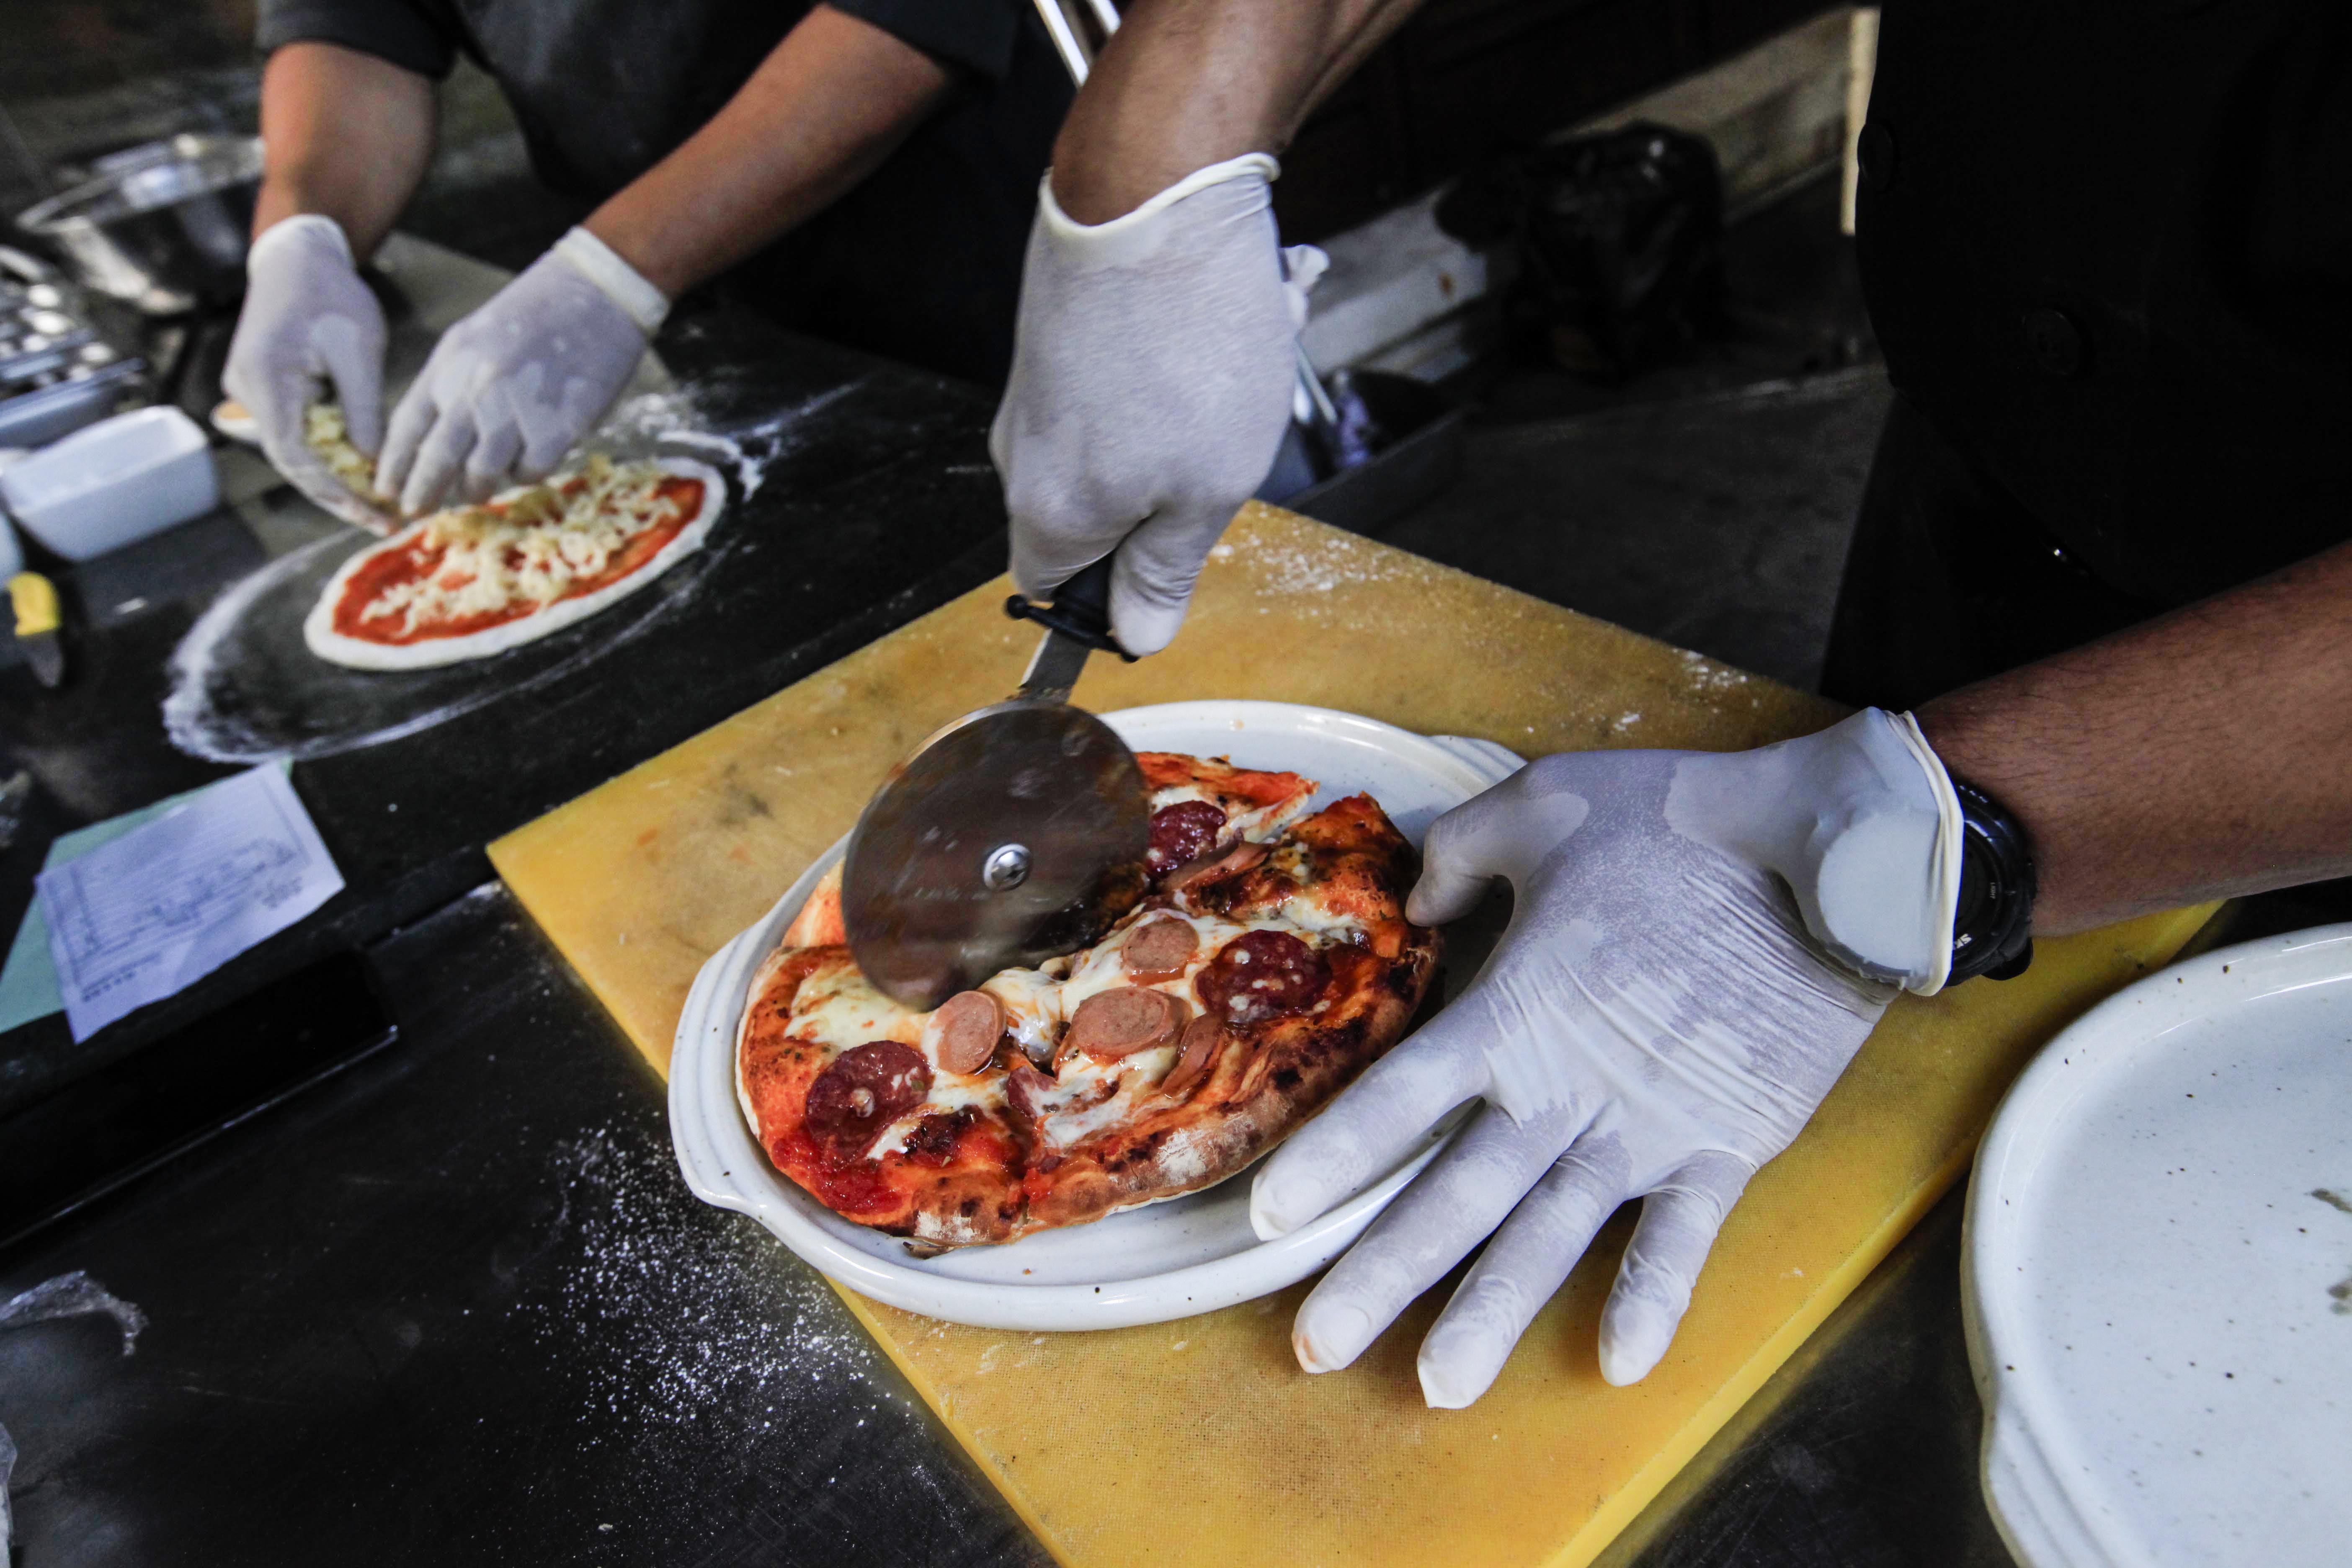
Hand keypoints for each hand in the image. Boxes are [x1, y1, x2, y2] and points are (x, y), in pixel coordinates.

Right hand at [221, 215, 388, 526]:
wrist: (299, 258)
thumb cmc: (331, 295)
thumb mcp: (358, 348)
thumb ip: (363, 408)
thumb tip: (372, 464)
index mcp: (267, 379)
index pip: (295, 456)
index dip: (335, 492)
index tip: (373, 514)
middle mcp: (247, 391)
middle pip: (293, 463)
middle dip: (339, 496)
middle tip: (385, 522)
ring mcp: (250, 393)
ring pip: (294, 453)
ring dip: (335, 480)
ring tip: (381, 506)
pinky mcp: (263, 391)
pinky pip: (295, 434)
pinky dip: (328, 456)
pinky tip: (363, 474)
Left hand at [376, 227, 661, 514]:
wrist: (595, 291)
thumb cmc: (535, 314)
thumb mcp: (473, 338)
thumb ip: (451, 383)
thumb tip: (434, 438)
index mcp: (449, 363)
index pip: (407, 426)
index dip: (394, 465)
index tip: (387, 490)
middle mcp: (476, 388)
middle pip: (437, 458)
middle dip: (422, 492)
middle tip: (416, 511)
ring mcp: (516, 408)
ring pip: (482, 474)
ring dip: (476, 489)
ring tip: (477, 491)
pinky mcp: (557, 426)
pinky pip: (529, 471)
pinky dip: (525, 474)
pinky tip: (528, 462)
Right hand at [989, 155, 1324, 655]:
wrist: (1154, 189)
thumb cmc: (1187, 345)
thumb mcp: (1203, 492)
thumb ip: (1165, 571)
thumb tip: (1139, 636)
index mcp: (1050, 512)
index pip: (1054, 592)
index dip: (1115, 596)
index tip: (1171, 569)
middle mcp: (1022, 452)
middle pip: (1098, 514)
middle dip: (1180, 486)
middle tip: (1231, 443)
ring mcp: (1037, 386)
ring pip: (1127, 437)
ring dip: (1200, 413)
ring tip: (1247, 358)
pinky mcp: (1059, 332)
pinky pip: (1128, 377)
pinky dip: (1185, 359)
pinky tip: (1234, 318)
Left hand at [1250, 709, 1960, 1406]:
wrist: (1824, 856)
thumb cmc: (1678, 824)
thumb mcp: (1543, 803)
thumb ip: (1463, 855)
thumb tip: (1417, 901)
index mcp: (1512, 1013)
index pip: (1396, 1101)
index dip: (1328, 1161)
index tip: (1270, 1218)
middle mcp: (1564, 1090)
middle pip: (1452, 1200)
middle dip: (1380, 1279)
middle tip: (1316, 1349)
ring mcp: (1645, 1129)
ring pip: (1549, 1240)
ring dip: (1490, 1318)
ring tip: (1437, 1391)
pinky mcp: (1724, 1145)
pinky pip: (1680, 1241)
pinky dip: (1650, 1303)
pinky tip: (1616, 1368)